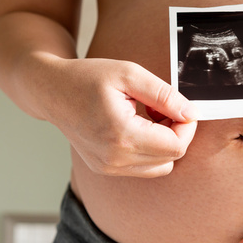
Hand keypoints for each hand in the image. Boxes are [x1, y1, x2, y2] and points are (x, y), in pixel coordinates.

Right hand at [41, 57, 197, 177]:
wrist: (50, 90)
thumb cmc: (87, 78)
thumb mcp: (130, 74)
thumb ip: (164, 95)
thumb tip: (192, 113)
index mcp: (121, 135)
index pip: (176, 146)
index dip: (187, 126)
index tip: (180, 106)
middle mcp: (114, 158)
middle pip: (171, 158)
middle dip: (177, 133)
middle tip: (162, 108)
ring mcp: (108, 167)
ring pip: (160, 167)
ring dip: (164, 143)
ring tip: (149, 117)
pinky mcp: (105, 168)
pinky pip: (143, 167)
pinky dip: (149, 150)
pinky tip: (138, 127)